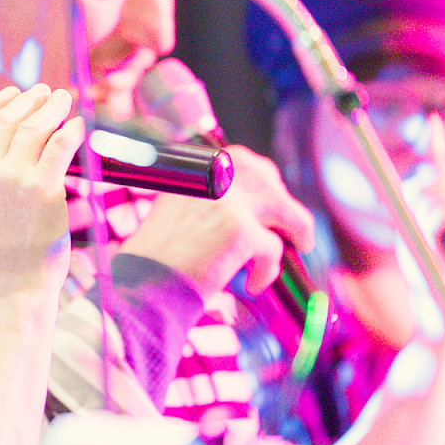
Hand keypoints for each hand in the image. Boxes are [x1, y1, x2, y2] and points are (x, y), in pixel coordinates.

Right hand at [0, 84, 84, 305]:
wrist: (10, 289)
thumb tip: (6, 142)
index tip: (12, 92)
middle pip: (6, 119)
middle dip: (28, 99)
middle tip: (45, 92)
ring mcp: (12, 181)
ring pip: (33, 127)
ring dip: (52, 107)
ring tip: (63, 99)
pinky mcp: (43, 191)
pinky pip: (59, 147)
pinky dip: (70, 130)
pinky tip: (77, 125)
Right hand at [119, 144, 315, 299]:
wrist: (143, 282)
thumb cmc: (154, 256)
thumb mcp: (176, 211)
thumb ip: (208, 200)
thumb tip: (247, 207)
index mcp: (193, 168)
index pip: (239, 159)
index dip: (261, 178)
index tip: (271, 193)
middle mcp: (212, 177)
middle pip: (267, 180)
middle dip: (283, 201)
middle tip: (291, 226)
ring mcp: (230, 202)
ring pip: (284, 208)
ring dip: (299, 227)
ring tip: (301, 245)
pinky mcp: (243, 232)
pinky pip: (273, 249)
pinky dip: (268, 269)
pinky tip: (255, 285)